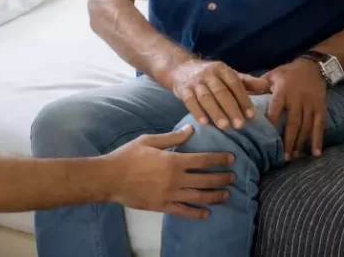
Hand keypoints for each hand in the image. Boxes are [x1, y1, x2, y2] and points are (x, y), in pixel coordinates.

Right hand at [105, 126, 234, 218]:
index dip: (219, 159)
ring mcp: (170, 194)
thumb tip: (190, 129)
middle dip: (222, 178)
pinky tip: (207, 213)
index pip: (203, 160)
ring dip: (215, 196)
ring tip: (226, 194)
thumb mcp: (149, 141)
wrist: (111, 178)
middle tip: (233, 177)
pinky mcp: (163, 206)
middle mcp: (175, 179)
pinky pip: (184, 211)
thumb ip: (172, 137)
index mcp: (173, 161)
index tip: (231, 159)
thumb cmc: (128, 156)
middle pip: (205, 179)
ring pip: (199, 197)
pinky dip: (197, 213)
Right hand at [165, 59, 266, 129]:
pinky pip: (190, 101)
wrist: (181, 68)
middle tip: (240, 125)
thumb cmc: (210, 76)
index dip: (243, 99)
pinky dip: (197, 112)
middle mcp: (208, 74)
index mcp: (222, 69)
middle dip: (231, 109)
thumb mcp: (228, 75)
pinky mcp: (183, 90)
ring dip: (216, 112)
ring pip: (206, 97)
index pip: (235, 84)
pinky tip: (204, 123)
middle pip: (221, 92)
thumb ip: (246, 82)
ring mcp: (195, 82)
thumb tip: (266, 86)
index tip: (251, 115)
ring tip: (225, 127)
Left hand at [262, 59, 327, 159]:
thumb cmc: (287, 73)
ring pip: (306, 126)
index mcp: (283, 90)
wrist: (313, 67)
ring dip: (301, 143)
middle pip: (293, 122)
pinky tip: (315, 153)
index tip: (266, 137)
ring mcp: (310, 104)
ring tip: (294, 157)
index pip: (275, 108)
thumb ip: (258, 86)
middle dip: (288, 140)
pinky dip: (318, 139)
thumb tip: (240, 95)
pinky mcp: (321, 107)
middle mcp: (297, 99)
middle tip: (283, 157)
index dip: (271, 122)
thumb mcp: (271, 75)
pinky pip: (320, 125)